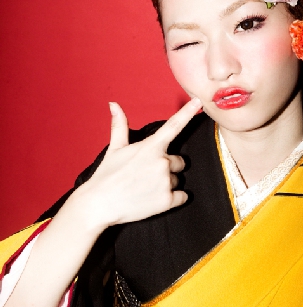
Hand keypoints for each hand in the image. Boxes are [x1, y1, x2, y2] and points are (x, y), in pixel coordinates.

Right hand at [78, 97, 201, 231]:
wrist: (100, 204)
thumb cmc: (106, 175)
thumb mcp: (114, 149)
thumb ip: (120, 125)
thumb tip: (113, 104)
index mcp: (151, 147)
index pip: (174, 126)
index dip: (188, 112)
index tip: (198, 101)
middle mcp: (161, 162)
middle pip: (179, 162)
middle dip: (168, 167)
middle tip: (148, 174)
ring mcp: (165, 182)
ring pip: (178, 180)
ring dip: (167, 183)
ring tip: (146, 187)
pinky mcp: (167, 201)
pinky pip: (182, 197)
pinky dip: (174, 199)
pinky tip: (155, 198)